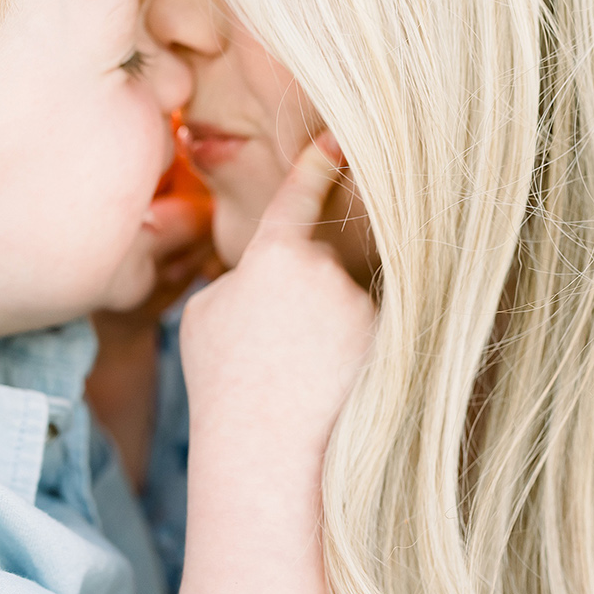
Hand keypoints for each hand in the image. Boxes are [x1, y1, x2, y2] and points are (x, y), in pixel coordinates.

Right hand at [178, 131, 374, 473]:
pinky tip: (327, 393)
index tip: (341, 136)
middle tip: (277, 356)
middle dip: (303, 301)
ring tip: (297, 383)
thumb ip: (239, 275)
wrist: (265, 457)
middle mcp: (325, 270)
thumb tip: (261, 265)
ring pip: (347, 306)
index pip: (301, 192)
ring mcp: (361, 308)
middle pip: (322, 265)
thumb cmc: (223, 389)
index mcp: (275, 254)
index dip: (320, 161)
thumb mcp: (205, 317)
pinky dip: (351, 362)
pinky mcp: (388, 345)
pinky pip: (370, 338)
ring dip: (327, 336)